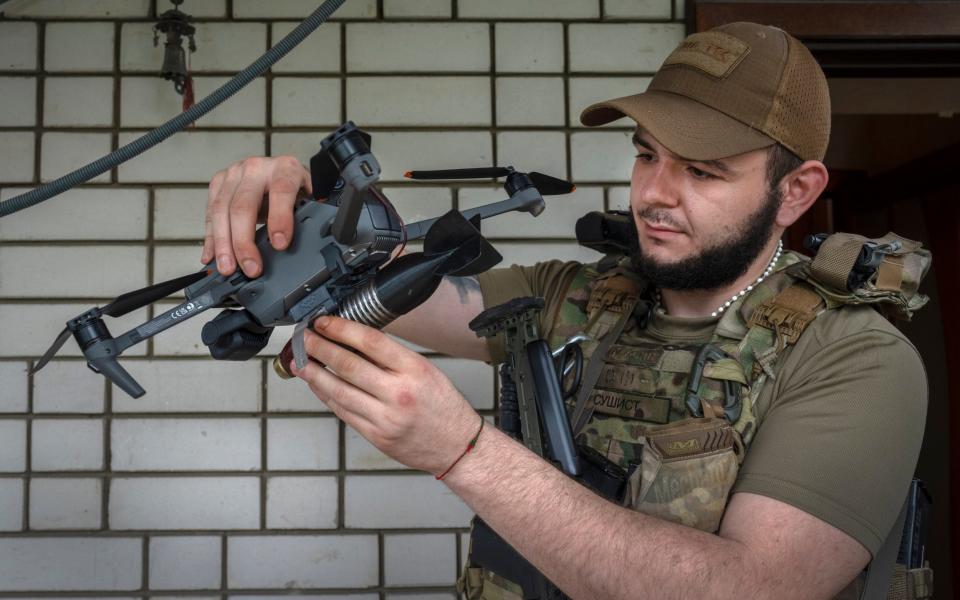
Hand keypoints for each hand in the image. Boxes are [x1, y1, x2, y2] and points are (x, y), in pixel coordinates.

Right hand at [202, 155, 311, 276]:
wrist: (279, 170)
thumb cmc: (295, 187)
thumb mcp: (308, 198)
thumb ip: (306, 216)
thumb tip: (302, 245)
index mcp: (285, 168)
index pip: (281, 191)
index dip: (280, 219)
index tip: (280, 244)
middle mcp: (257, 168)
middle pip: (243, 205)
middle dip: (244, 242)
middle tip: (251, 267)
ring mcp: (234, 174)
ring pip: (221, 210)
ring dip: (223, 244)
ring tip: (228, 267)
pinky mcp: (218, 183)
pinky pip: (210, 213)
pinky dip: (211, 238)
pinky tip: (212, 257)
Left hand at [290, 315, 481, 475]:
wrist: (457, 447)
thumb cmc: (444, 407)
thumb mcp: (427, 371)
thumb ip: (393, 358)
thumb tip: (355, 341)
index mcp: (415, 370)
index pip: (370, 342)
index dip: (341, 329)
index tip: (324, 322)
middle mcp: (399, 393)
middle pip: (348, 365)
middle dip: (319, 349)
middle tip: (303, 338)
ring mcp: (385, 418)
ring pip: (338, 391)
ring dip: (314, 374)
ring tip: (300, 361)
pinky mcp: (376, 436)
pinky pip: (343, 412)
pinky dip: (327, 396)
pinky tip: (318, 385)